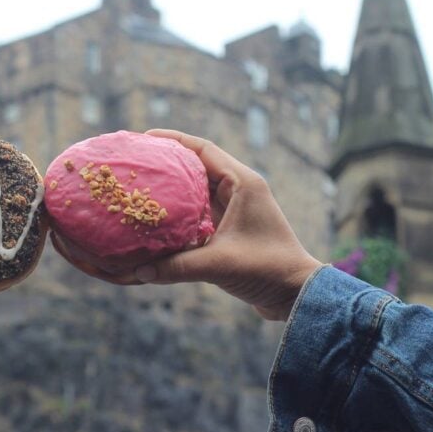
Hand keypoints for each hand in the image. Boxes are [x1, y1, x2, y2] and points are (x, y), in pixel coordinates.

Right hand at [132, 130, 321, 319]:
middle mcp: (240, 190)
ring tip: (142, 186)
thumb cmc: (267, 270)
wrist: (295, 294)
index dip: (174, 140)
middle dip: (168, 162)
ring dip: (173, 187)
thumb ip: (177, 266)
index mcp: (243, 183)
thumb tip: (138, 269)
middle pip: (197, 165)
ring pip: (197, 189)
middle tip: (138, 162)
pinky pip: (200, 211)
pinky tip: (157, 218)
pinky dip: (180, 211)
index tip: (145, 138)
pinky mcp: (231, 228)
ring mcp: (236, 209)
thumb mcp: (219, 265)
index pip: (204, 149)